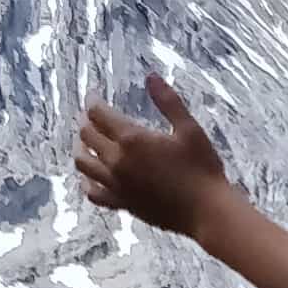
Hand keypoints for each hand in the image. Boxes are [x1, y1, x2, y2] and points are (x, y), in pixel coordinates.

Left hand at [74, 78, 238, 237]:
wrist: (206, 211)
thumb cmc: (202, 169)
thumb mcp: (189, 129)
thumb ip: (168, 102)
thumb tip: (151, 76)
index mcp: (132, 140)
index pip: (98, 114)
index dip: (92, 101)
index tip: (94, 95)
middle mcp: (117, 161)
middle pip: (87, 135)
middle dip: (85, 120)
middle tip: (91, 114)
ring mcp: (116, 185)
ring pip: (83, 162)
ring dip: (80, 147)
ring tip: (84, 141)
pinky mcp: (122, 203)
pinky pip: (92, 192)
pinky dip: (86, 180)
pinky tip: (90, 175)